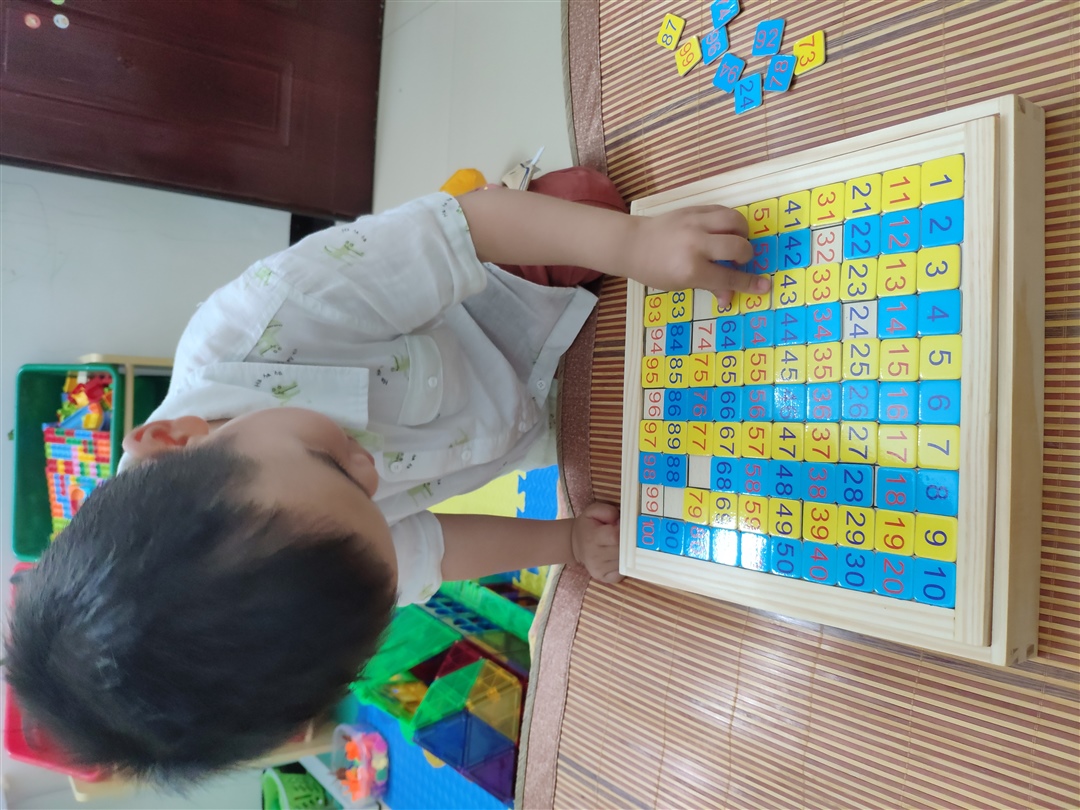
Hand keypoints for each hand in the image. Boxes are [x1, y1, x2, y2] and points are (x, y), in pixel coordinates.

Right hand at [570, 502, 623, 584]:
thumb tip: (620, 521)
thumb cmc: (587, 526)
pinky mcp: (604, 578)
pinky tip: (619, 557)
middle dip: (627, 542)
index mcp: (592, 538)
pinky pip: (622, 573)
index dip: (624, 531)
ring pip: (624, 562)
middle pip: (622, 550)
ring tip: (620, 545)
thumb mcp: (593, 511)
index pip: (615, 537)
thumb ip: (607, 511)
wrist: (575, 544)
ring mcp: (599, 570)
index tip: (624, 527)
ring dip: (627, 553)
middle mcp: (595, 556)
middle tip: (625, 536)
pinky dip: (624, 565)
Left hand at [625, 205, 769, 308]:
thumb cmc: (656, 270)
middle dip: (745, 255)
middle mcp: (695, 244)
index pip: (728, 277)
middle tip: (739, 260)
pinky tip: (724, 230)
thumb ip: (709, 286)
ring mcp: (695, 223)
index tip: (765, 285)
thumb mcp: (680, 284)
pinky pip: (723, 210)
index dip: (750, 283)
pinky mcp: (694, 209)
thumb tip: (730, 296)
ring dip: (742, 233)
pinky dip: (730, 221)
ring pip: (735, 220)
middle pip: (738, 246)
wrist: (633, 243)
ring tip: (735, 241)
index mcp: (691, 269)